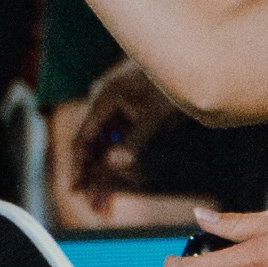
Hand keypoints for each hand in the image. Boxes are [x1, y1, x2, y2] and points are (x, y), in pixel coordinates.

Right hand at [70, 61, 174, 210]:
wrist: (191, 61)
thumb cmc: (171, 82)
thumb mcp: (155, 114)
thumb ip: (134, 141)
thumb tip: (115, 165)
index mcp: (104, 98)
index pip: (83, 137)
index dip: (78, 165)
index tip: (76, 188)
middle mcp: (105, 103)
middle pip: (92, 146)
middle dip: (93, 177)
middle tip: (94, 205)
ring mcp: (117, 108)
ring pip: (106, 147)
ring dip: (107, 174)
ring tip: (106, 202)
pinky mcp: (130, 112)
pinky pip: (120, 141)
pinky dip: (122, 161)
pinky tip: (128, 181)